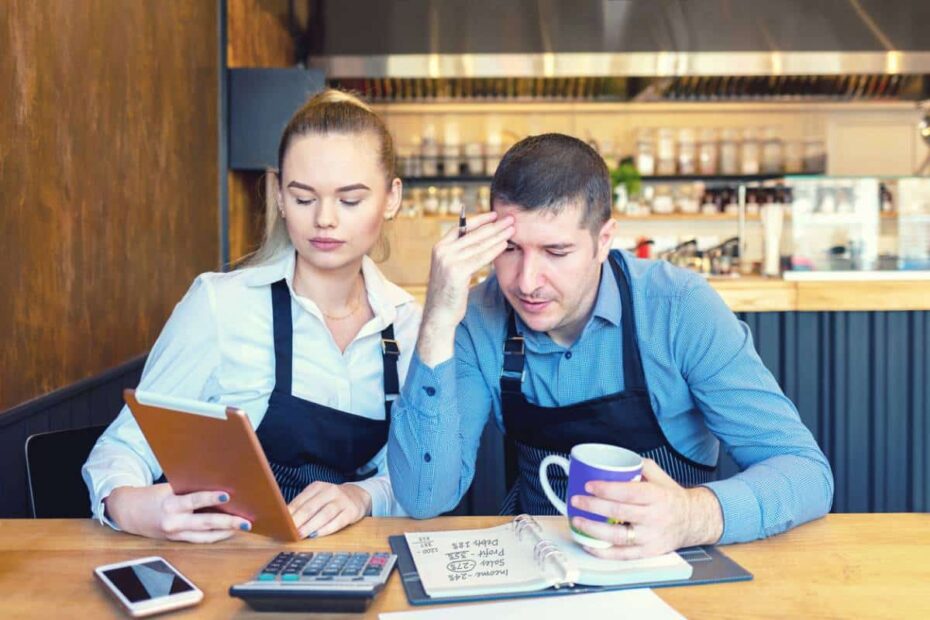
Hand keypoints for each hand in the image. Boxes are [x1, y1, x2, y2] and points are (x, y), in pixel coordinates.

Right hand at [105, 483, 250, 542]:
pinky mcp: (177, 540)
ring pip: (205, 535)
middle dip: (228, 522)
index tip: (227, 494)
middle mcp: (173, 521)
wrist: (129, 512)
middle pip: (204, 523)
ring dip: (226, 532)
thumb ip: (188, 489)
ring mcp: (175, 534)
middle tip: (245, 522)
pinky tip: (228, 531)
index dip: (210, 497)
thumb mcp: (168, 488)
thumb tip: (216, 485)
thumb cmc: (153, 496)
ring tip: (242, 527)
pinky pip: (199, 540)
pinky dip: (215, 535)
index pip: (193, 500)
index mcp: (169, 503)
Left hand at [288, 482, 371, 538]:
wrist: (358, 495)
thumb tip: (283, 520)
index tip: (281, 524)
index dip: (289, 514)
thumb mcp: (317, 497)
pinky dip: (326, 529)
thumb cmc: (331, 500)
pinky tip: (317, 535)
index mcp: (317, 487)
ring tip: (301, 535)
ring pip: (324, 514)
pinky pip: (337, 522)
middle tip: (289, 532)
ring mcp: (342, 500)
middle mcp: (330, 491)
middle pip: (311, 507)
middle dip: (298, 521)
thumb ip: (303, 506)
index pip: (300, 501)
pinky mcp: (352, 511)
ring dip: (311, 526)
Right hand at [418, 211, 514, 366]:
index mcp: (439, 248)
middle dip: (493, 225)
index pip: (461, 227)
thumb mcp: (450, 270)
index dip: (479, 220)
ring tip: (511, 229)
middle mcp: (442, 251)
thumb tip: (479, 243)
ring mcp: (448, 261)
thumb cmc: (448, 294)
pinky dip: (494, 250)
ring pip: (479, 244)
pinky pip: (480, 257)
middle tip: (509, 219)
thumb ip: (460, 255)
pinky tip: (505, 244)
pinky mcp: (457, 272)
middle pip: (473, 234)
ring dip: (497, 235)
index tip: (494, 215)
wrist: (438, 315)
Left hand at [569, 459, 722, 559]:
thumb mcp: (659, 476)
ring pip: (617, 536)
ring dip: (593, 529)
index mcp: (656, 496)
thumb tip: (612, 460)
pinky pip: (622, 555)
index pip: (628, 492)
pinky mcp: (647, 552)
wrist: (693, 520)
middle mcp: (654, 517)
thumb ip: (638, 466)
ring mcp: (650, 537)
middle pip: (619, 513)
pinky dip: (603, 551)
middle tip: (576, 500)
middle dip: (593, 506)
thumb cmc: (671, 497)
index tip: (589, 485)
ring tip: (577, 520)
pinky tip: (589, 544)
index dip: (606, 489)